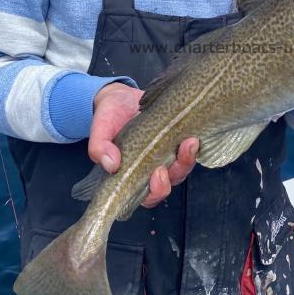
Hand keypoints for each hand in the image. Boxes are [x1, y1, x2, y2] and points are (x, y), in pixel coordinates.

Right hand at [89, 82, 198, 207]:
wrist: (120, 98)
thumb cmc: (109, 119)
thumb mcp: (99, 131)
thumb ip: (99, 148)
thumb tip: (110, 165)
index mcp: (132, 176)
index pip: (147, 196)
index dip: (156, 191)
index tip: (158, 173)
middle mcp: (151, 170)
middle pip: (170, 183)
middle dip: (178, 171)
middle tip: (180, 153)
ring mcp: (166, 157)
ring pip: (183, 168)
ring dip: (189, 158)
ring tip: (190, 141)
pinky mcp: (177, 142)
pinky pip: (190, 151)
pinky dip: (194, 146)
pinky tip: (194, 135)